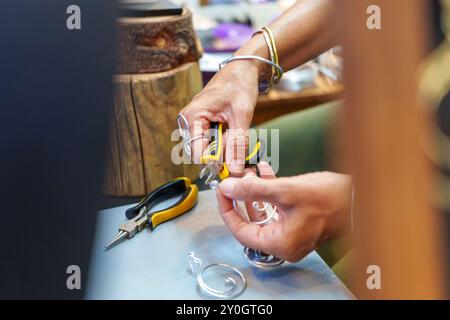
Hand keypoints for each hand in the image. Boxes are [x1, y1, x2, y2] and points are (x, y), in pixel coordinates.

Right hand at [180, 60, 260, 174]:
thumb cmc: (239, 84)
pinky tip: (232, 130)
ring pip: (207, 149)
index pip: (197, 154)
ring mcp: (194, 123)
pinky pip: (210, 142)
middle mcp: (188, 121)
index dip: (216, 161)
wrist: (243, 69)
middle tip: (238, 140)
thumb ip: (237, 143)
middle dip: (222, 153)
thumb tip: (235, 169)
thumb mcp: (242, 115)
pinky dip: (223, 141)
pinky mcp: (201, 124)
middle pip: (201, 153)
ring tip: (235, 130)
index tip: (234, 161)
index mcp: (192, 117)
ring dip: (224, 147)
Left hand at [216, 162, 352, 261]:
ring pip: (264, 213)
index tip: (222, 191)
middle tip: (233, 180)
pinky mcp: (299, 222)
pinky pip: (277, 209)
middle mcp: (285, 244)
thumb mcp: (285, 190)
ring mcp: (293, 233)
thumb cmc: (330, 198)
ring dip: (255, 191)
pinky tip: (266, 172)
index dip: (228, 210)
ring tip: (250, 172)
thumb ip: (253, 189)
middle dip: (242, 197)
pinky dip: (270, 191)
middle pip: (251, 222)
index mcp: (280, 244)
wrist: (362, 196)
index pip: (241, 231)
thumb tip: (227, 188)